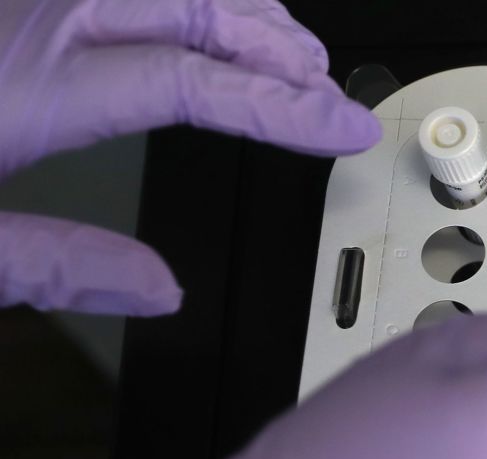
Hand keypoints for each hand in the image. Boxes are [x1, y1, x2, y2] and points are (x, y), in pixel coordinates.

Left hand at [0, 0, 380, 314]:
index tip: (342, 127)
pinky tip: (198, 21)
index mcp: (25, 91)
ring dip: (233, 12)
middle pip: (184, 10)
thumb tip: (156, 289)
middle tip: (328, 89)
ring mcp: (17, 6)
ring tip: (286, 50)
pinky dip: (179, 2)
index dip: (278, 105)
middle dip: (273, 47)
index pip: (184, 82)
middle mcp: (27, 28)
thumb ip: (53, 266)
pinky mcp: (6, 6)